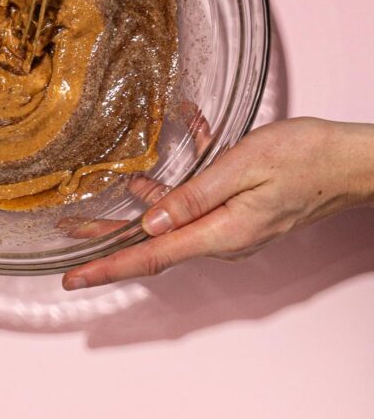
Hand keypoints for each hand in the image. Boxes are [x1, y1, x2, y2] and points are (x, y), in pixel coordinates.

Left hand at [62, 118, 373, 289]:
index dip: (108, 266)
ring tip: (114, 186)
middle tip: (72, 231)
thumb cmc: (305, 158)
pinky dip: (185, 179)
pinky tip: (183, 141)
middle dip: (111, 237)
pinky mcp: (239, 213)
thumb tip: (151, 222)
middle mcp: (223, 239)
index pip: (151, 257)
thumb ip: (193, 196)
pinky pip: (200, 201)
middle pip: (155, 243)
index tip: (74, 277)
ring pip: (174, 220)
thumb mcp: (242, 167)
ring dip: (146, 201)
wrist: (350, 162)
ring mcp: (232, 228)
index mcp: (222, 233)